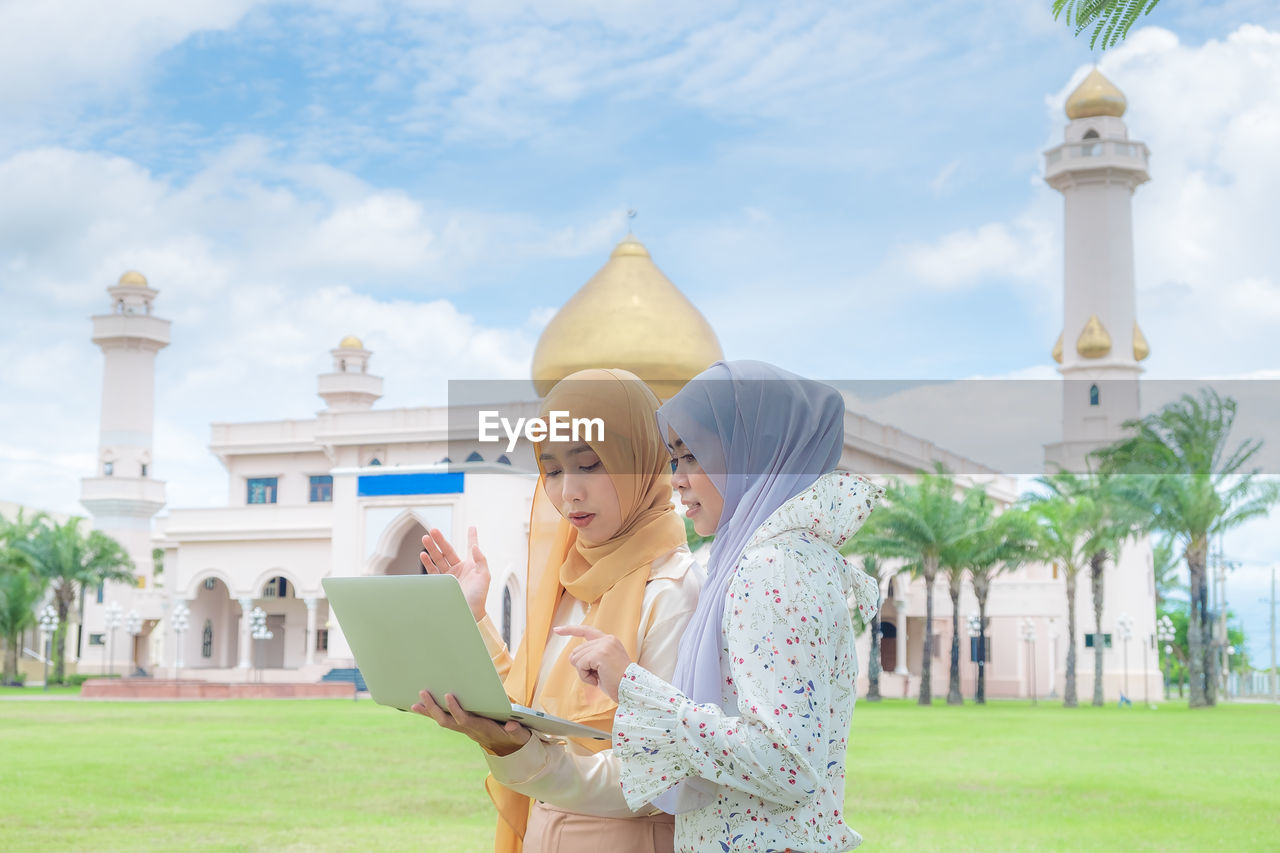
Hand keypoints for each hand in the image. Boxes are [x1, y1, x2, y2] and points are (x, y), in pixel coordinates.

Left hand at [410, 690, 531, 755]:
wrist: (507, 749)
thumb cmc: (513, 737)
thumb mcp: (520, 735)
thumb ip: (516, 731)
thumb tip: (511, 726)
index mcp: (482, 729)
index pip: (465, 720)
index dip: (455, 710)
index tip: (448, 695)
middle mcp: (469, 730)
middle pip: (447, 721)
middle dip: (434, 708)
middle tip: (423, 693)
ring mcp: (463, 729)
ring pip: (442, 721)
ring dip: (428, 712)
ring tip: (414, 703)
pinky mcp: (460, 726)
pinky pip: (444, 719)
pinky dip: (432, 713)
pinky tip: (421, 706)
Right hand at [420, 526, 489, 620]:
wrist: (468, 613)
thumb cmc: (479, 596)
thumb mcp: (484, 577)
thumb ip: (481, 560)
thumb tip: (475, 547)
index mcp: (471, 565)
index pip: (471, 547)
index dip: (471, 537)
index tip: (472, 527)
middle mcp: (459, 568)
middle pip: (448, 550)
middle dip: (440, 540)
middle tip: (433, 530)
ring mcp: (449, 575)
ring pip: (438, 558)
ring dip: (431, 548)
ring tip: (425, 538)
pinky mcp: (441, 583)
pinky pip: (432, 570)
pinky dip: (427, 562)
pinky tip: (423, 555)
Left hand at [555, 625, 629, 702]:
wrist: (631, 690)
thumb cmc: (617, 682)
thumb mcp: (602, 666)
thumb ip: (589, 657)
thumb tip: (572, 657)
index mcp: (609, 640)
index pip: (586, 630)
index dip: (570, 630)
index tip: (557, 629)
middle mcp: (606, 639)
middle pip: (577, 651)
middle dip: (582, 667)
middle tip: (598, 676)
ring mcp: (603, 645)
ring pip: (577, 658)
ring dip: (584, 672)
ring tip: (600, 677)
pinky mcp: (600, 654)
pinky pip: (580, 665)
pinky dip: (585, 676)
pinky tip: (598, 679)